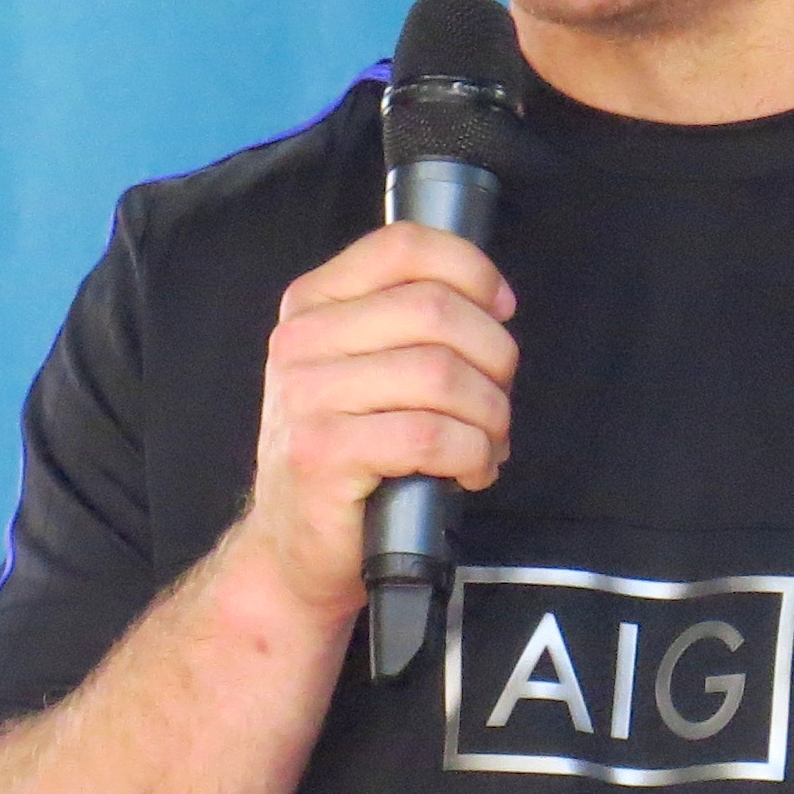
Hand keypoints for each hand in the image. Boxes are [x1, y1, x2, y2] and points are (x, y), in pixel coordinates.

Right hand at [242, 222, 517, 620]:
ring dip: (489, 415)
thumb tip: (494, 304)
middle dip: (494, 356)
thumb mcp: (364, 369)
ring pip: (442, 374)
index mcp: (314, 304)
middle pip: (436, 310)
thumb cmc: (349, 454)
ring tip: (487, 443)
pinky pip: (431, 436)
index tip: (499, 309)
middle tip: (497, 399)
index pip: (404, 246)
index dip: (472, 270)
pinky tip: (470, 470)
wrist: (294, 547)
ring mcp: (307, 397)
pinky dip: (473, 455)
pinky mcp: (324, 453)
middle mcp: (302, 341)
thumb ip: (410, 323)